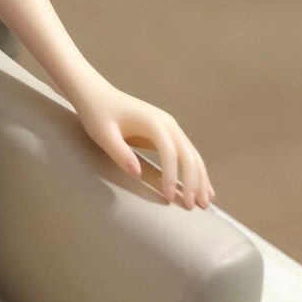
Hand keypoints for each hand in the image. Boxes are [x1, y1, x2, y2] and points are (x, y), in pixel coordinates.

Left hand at [70, 73, 214, 208]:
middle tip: (192, 207)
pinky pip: (187, 153)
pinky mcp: (167, 133)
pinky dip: (197, 171)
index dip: (170, 175)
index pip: (169, 152)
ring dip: (201, 178)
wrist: (96, 94)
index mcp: (153, 122)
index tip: (167, 197)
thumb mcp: (102, 134)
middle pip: (188, 154)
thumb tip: (137, 174)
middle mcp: (167, 123)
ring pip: (193, 154)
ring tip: (205, 203)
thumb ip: (119, 152)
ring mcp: (170, 126)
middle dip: (193, 181)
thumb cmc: (97, 114)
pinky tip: (204, 188)